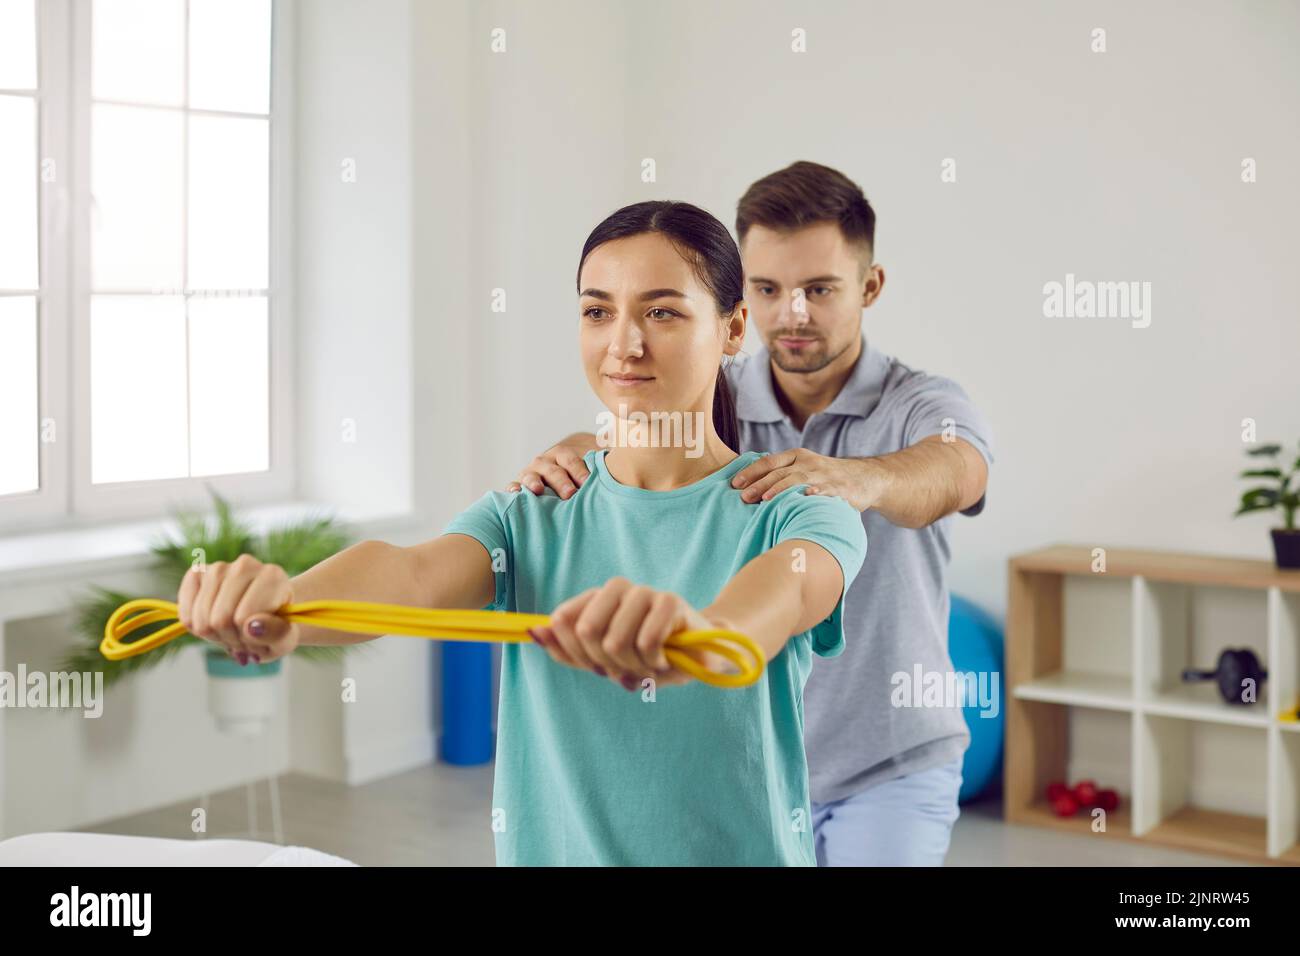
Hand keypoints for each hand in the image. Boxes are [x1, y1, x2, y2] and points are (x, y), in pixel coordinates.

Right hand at [177, 554, 299, 664]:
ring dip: (214, 635)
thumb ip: (275, 634)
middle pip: (219, 619)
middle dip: (230, 638)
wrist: (265, 612)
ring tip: (231, 630)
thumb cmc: (275, 627)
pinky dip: (195, 627)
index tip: (259, 638)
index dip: (247, 638)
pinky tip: (212, 622)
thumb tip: (251, 627)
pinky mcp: (197, 573)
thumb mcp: (284, 638)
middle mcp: (246, 564)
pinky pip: (185, 612)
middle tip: (243, 636)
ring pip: (200, 619)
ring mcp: (219, 567)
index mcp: (273, 576)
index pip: (243, 619)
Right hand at [505, 433, 597, 498]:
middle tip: (570, 494)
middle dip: (560, 480)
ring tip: (538, 491)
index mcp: (562, 456)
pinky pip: (512, 487)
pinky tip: (515, 494)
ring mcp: (529, 475)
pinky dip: (512, 490)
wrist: (557, 483)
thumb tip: (631, 459)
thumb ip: (604, 468)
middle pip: (551, 468)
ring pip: (530, 475)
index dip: (578, 470)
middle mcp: (544, 463)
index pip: (569, 459)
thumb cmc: (577, 480)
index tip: (588, 483)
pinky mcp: (518, 488)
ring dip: (533, 482)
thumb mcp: (589, 471)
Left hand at [528, 577, 726, 690]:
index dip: (576, 653)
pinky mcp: (671, 601)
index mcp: (597, 598)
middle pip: (587, 631)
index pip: (563, 620)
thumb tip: (532, 631)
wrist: (698, 655)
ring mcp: (644, 592)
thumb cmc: (647, 655)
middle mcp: (618, 588)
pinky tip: (662, 660)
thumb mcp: (603, 660)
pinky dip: (653, 661)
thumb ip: (566, 649)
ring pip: (616, 640)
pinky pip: (647, 640)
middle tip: (626, 668)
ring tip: (647, 664)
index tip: (596, 666)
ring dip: (632, 665)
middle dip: (606, 663)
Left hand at [730, 447, 886, 511]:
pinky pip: (825, 489)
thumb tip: (750, 489)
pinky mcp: (838, 487)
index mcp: (796, 457)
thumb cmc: (826, 478)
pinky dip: (815, 492)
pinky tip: (806, 496)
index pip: (768, 462)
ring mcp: (823, 474)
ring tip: (766, 500)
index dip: (750, 473)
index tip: (733, 484)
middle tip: (743, 497)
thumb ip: (781, 475)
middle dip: (759, 485)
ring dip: (780, 489)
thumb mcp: (804, 469)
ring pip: (797, 480)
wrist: (865, 478)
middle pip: (778, 473)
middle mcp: (807, 462)